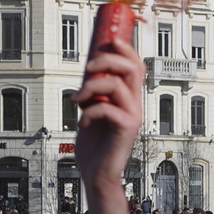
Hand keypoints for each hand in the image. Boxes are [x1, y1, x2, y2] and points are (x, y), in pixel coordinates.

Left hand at [73, 32, 143, 213]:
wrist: (96, 174)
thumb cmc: (94, 145)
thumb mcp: (92, 112)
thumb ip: (93, 94)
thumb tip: (85, 74)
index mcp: (130, 98)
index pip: (136, 65)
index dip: (125, 48)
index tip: (108, 39)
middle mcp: (136, 104)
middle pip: (132, 67)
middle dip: (108, 59)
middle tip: (87, 66)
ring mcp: (133, 116)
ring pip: (117, 84)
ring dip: (91, 86)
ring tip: (77, 98)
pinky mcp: (126, 129)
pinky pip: (106, 108)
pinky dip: (89, 110)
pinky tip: (82, 121)